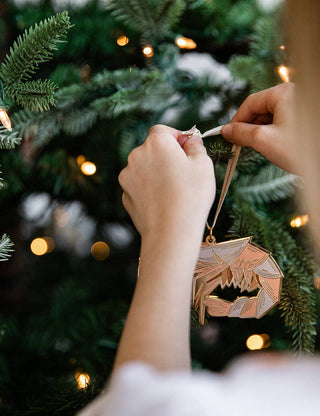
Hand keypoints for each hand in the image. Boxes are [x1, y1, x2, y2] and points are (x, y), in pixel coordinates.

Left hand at [118, 125, 214, 239]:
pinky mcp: (125, 195)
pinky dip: (149, 189)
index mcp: (156, 143)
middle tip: (185, 171)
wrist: (171, 231)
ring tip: (175, 190)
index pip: (163, 130)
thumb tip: (191, 141)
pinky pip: (139, 186)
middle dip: (167, 156)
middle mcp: (137, 155)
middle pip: (152, 149)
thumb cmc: (190, 196)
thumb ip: (196, 146)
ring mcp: (128, 177)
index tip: (188, 148)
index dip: (177, 137)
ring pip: (144, 168)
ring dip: (157, 172)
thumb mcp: (203, 164)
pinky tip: (163, 201)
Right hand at [221, 83, 295, 172]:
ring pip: (272, 116)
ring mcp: (302, 106)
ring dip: (261, 131)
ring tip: (258, 147)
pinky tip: (272, 146)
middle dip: (250, 127)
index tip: (228, 134)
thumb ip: (241, 133)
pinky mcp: (306, 118)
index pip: (250, 103)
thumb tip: (226, 131)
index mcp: (284, 93)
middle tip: (240, 144)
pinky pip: (283, 121)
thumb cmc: (300, 149)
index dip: (236, 120)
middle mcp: (294, 95)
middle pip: (261, 108)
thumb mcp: (264, 140)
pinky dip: (273, 132)